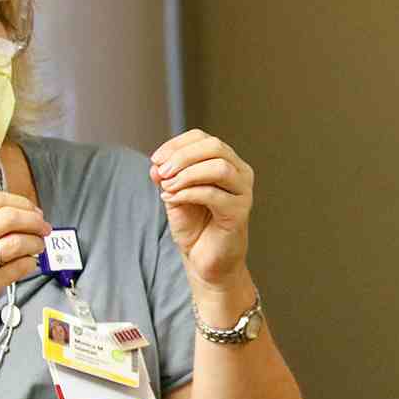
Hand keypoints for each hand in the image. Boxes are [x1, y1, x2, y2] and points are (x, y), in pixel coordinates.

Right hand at [0, 190, 47, 337]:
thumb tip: (15, 214)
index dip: (21, 202)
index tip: (32, 210)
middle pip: (10, 217)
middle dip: (34, 220)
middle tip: (43, 227)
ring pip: (18, 242)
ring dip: (36, 242)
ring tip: (38, 246)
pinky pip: (19, 267)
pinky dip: (30, 263)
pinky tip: (27, 263)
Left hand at [152, 130, 253, 288]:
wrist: (205, 260)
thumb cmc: (195, 226)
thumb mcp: (174, 194)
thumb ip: (167, 177)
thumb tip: (156, 165)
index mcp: (226, 162)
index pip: (203, 138)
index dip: (177, 144)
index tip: (155, 159)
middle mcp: (240, 173)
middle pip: (214, 147)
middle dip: (182, 156)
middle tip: (161, 171)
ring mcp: (243, 192)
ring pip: (219, 167)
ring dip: (186, 174)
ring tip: (167, 186)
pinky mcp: (240, 212)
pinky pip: (214, 194)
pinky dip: (188, 193)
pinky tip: (172, 199)